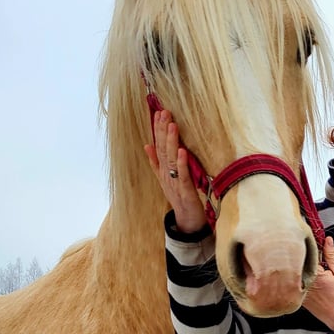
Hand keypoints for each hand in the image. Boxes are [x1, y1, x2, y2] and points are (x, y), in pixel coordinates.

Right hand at [144, 110, 206, 233]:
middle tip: (164, 112)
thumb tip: (146, 145)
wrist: (186, 220)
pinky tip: (182, 151)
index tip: (158, 112)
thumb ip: (155, 162)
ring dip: (171, 142)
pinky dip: (182, 163)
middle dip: (163, 131)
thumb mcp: (165, 177)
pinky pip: (182, 175)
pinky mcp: (185, 191)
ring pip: (171, 159)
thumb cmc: (179, 197)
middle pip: (163, 149)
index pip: (158, 145)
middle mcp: (166, 174)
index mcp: (163, 169)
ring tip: (172, 125)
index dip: (158, 130)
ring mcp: (174, 182)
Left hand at [302, 237, 333, 331]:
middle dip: (300, 252)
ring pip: (293, 270)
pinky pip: (293, 281)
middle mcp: (305, 282)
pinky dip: (296, 275)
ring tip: (303, 258)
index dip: (307, 243)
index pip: (305, 253)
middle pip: (296, 261)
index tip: (309, 236)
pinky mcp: (298, 296)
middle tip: (304, 244)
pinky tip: (303, 273)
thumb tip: (327, 240)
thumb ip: (331, 255)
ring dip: (296, 263)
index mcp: (315, 275)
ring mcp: (300, 290)